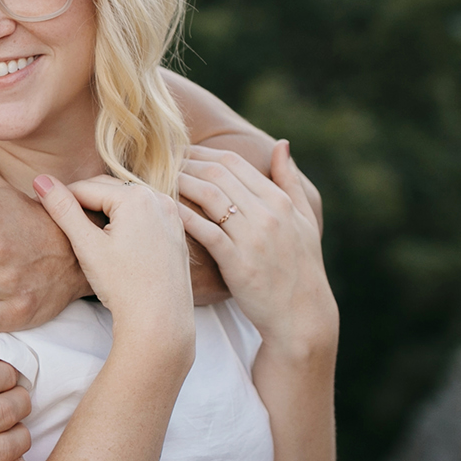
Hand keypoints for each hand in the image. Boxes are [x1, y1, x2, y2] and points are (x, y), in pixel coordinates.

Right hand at [35, 174, 195, 355]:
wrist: (160, 320)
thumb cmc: (123, 286)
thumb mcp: (87, 245)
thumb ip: (63, 209)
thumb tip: (40, 179)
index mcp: (135, 197)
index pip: (86, 187)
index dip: (61, 198)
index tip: (42, 210)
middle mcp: (158, 199)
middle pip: (108, 190)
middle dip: (84, 201)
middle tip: (61, 220)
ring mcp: (171, 214)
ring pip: (127, 202)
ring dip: (105, 210)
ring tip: (85, 231)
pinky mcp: (176, 231)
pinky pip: (145, 215)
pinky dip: (127, 220)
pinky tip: (114, 242)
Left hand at [174, 142, 339, 351]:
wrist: (302, 316)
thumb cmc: (301, 268)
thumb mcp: (305, 221)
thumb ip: (291, 181)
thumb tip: (281, 145)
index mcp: (280, 201)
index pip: (233, 163)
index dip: (201, 153)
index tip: (180, 153)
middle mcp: (268, 214)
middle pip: (217, 174)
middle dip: (184, 163)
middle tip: (159, 161)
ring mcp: (254, 238)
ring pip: (209, 197)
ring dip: (179, 183)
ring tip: (155, 180)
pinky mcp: (239, 263)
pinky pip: (206, 231)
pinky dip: (184, 216)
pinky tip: (164, 210)